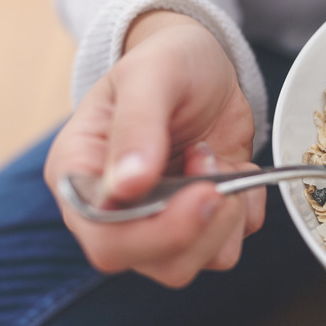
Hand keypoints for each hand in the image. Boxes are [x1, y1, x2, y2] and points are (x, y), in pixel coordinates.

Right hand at [44, 11, 265, 286]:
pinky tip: (233, 169)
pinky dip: (244, 213)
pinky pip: (227, 248)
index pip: (104, 238)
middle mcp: (114, 211)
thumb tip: (128, 185)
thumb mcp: (150, 76)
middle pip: (154, 262)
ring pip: (191, 264)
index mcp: (80, 176)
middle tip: (214, 166)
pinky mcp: (197, 223)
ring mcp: (156, 222)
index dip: (156, 233)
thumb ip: (137, 125)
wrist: (203, 64)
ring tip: (216, 159)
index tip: (203, 194)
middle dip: (200, 224)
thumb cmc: (166, 61)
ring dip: (223, 217)